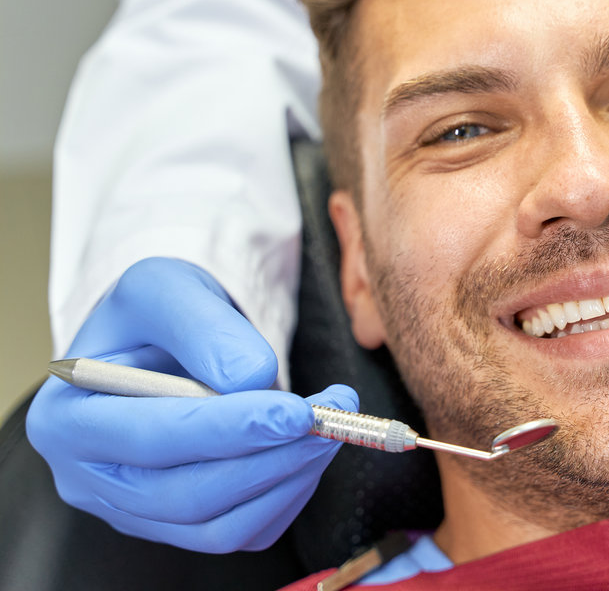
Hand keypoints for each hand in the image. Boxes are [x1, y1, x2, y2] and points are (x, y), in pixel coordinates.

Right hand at [27, 257, 353, 551]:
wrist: (163, 340)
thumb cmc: (153, 316)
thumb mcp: (165, 286)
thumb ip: (202, 324)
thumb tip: (251, 377)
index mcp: (65, 419)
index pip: (150, 440)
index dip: (228, 429)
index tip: (293, 411)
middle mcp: (89, 478)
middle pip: (185, 495)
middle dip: (269, 458)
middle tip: (330, 418)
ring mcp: (133, 510)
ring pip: (217, 526)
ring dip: (287, 479)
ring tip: (331, 427)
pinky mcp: (178, 525)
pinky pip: (240, 532)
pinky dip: (287, 497)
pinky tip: (309, 451)